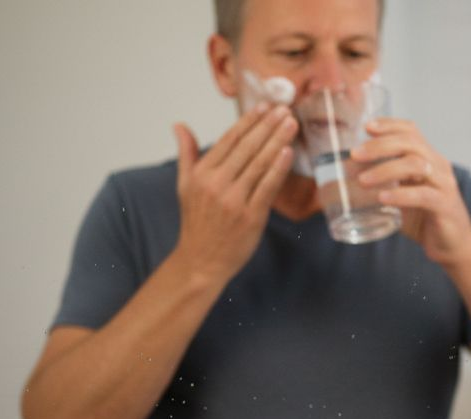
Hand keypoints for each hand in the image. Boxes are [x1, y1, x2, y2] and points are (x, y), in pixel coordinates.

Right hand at [171, 104, 296, 281]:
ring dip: (277, 141)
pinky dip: (278, 168)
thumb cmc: (196, 223)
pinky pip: (267, 187)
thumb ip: (187, 154)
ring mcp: (234, 200)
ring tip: (291, 123)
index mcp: (201, 174)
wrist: (201, 261)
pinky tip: (288, 152)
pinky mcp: (251, 216)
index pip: (229, 140)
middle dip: (267, 126)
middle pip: (246, 148)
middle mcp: (216, 184)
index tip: (263, 106)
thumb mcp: (184, 186)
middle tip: (284, 108)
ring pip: (259, 163)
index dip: (248, 121)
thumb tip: (179, 126)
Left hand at [352, 118, 470, 266]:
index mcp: (428, 159)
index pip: (411, 131)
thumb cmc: (423, 220)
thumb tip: (342, 181)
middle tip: (355, 155)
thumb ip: (380, 186)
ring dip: (386, 169)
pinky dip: (401, 194)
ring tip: (362, 180)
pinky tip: (383, 198)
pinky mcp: (445, 206)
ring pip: (416, 165)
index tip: (366, 127)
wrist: (454, 247)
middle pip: (410, 143)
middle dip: (380, 145)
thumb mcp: (400, 196)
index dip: (389, 125)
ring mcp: (444, 185)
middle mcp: (438, 166)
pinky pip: (423, 195)